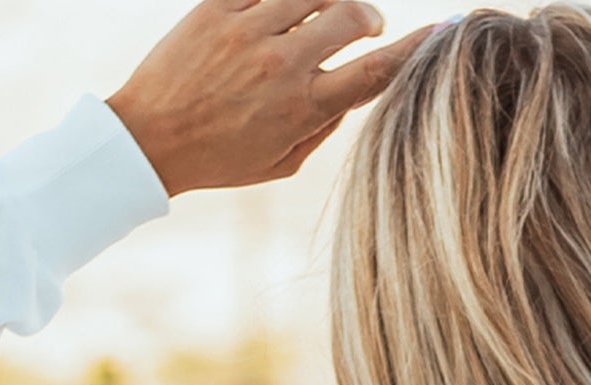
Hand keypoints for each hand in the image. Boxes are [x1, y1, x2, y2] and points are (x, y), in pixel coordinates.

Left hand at [105, 0, 442, 195]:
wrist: (150, 139)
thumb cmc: (219, 157)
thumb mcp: (280, 162)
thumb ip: (322, 126)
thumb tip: (353, 90)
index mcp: (302, 108)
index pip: (373, 71)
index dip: (413, 49)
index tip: (440, 31)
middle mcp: (281, 64)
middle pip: (350, 16)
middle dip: (368, 16)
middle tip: (366, 24)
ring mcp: (248, 30)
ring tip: (331, 9)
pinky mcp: (217, 7)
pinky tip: (290, 4)